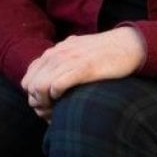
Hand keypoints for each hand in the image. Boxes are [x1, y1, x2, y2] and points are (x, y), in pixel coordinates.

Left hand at [20, 27, 145, 120]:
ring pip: (40, 86)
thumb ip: (62, 61)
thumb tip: (51, 79)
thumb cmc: (103, 52)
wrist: (128, 44)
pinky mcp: (83, 69)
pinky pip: (57, 85)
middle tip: (50, 113)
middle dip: (37, 102)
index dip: (33, 95)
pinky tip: (64, 99)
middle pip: (31, 85)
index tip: (45, 106)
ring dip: (45, 103)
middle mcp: (56, 55)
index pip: (28, 78)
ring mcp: (68, 61)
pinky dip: (56, 96)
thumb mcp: (76, 52)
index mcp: (53, 53)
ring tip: (56, 110)